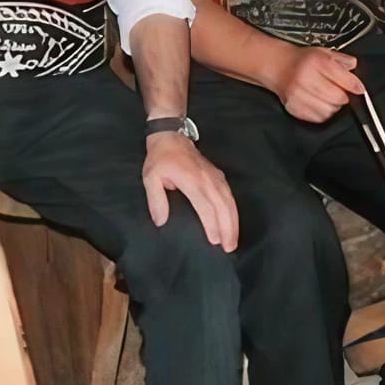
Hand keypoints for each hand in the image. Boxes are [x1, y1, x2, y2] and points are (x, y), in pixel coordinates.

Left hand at [142, 132, 238, 251]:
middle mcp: (208, 179)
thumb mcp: (150, 177)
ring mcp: (216, 177)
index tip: (214, 241)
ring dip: (233, 221)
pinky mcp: (219, 176)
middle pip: (223, 206)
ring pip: (230, 202)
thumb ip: (156, 200)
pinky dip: (233, 211)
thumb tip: (161, 221)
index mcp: (192, 180)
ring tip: (233, 240)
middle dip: (228, 228)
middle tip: (229, 248)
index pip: (206, 206)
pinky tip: (233, 222)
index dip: (212, 224)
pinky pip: (230, 196)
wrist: (172, 136)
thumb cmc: (160, 159)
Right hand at [273, 45, 363, 123]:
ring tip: (330, 98)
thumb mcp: (324, 52)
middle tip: (342, 92)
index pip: (343, 78)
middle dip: (344, 96)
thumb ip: (342, 59)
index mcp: (316, 62)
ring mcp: (298, 94)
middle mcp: (306, 78)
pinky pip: (316, 117)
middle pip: (337, 97)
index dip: (355, 86)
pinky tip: (321, 104)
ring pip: (328, 110)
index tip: (359, 89)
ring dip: (334, 106)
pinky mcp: (293, 107)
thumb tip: (353, 66)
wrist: (277, 66)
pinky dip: (323, 114)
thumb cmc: (301, 60)